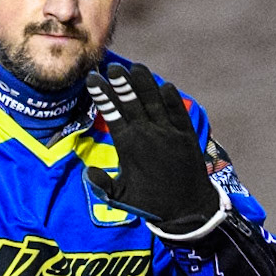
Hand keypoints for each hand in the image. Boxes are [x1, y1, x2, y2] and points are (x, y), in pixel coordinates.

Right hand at [84, 63, 225, 237]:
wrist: (188, 208)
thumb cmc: (151, 203)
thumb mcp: (121, 197)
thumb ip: (102, 183)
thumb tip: (88, 172)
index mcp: (129, 147)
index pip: (112, 113)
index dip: (102, 95)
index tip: (93, 79)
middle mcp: (148, 134)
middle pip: (131, 101)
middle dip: (120, 82)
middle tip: (111, 66)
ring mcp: (169, 132)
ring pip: (154, 100)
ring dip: (143, 82)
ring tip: (134, 67)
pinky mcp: (186, 134)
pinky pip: (176, 109)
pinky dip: (170, 96)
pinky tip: (163, 85)